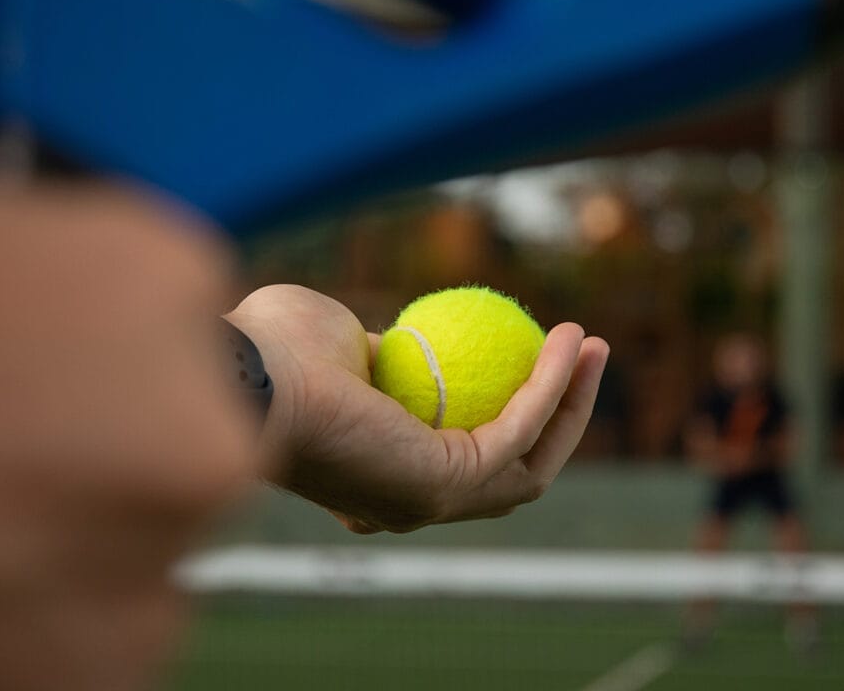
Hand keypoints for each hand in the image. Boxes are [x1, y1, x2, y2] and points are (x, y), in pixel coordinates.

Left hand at [226, 284, 608, 532]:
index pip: (463, 456)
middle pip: (511, 468)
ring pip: (531, 461)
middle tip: (581, 353)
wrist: (250, 375)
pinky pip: (521, 429)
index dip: (511, 413)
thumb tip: (397, 344)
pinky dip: (555, 386)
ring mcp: (429, 502)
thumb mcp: (338, 343)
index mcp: (378, 478)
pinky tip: (571, 340)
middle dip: (559, 416)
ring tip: (594, 346)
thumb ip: (374, 351)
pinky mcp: (448, 483)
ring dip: (573, 404)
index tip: (531, 352)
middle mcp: (407, 503)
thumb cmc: (276, 352)